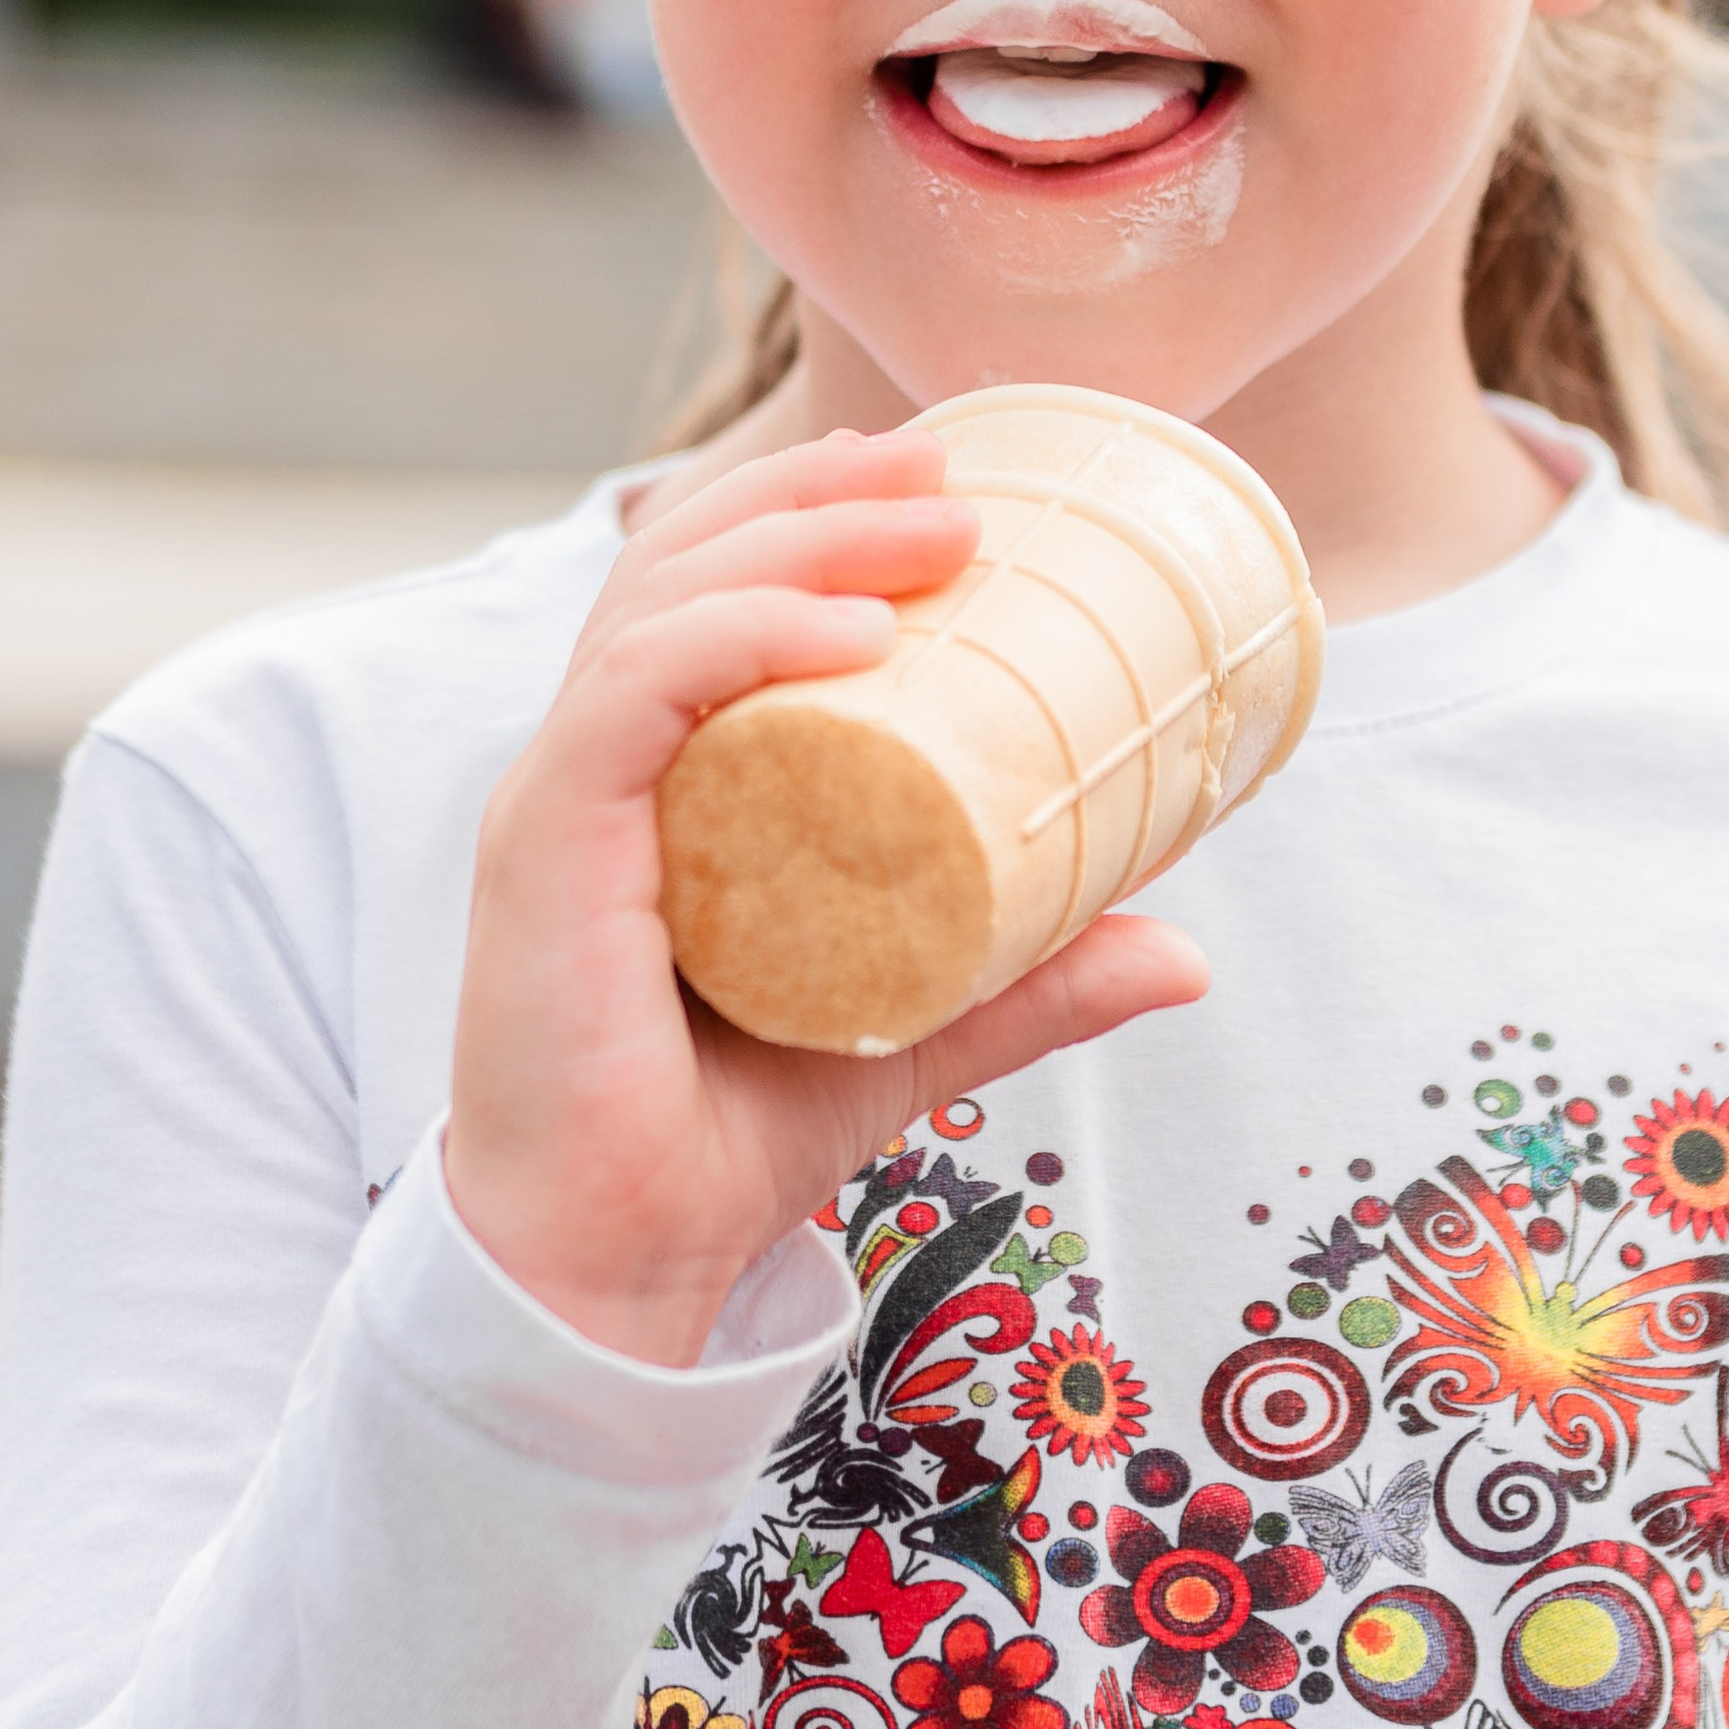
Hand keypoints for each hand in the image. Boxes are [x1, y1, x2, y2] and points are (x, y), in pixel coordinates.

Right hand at [444, 424, 1207, 1364]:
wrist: (614, 1265)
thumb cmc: (730, 1130)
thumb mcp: (916, 1026)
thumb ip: (1031, 981)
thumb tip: (1185, 952)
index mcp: (653, 765)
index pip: (707, 577)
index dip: (809, 496)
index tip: (940, 462)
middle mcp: (594, 757)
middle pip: (686, 556)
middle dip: (821, 487)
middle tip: (955, 465)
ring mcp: (560, 795)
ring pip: (663, 600)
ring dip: (805, 538)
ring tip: (936, 527)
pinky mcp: (543, 847)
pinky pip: (631, 698)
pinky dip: (741, 640)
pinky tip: (852, 631)